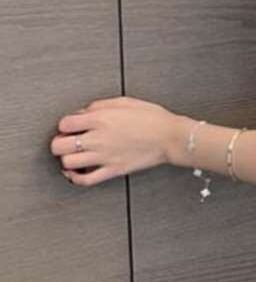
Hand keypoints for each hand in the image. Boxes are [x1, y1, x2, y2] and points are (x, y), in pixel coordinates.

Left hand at [50, 96, 180, 186]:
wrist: (171, 137)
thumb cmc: (153, 118)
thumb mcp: (124, 101)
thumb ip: (98, 105)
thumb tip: (83, 113)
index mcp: (101, 119)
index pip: (64, 124)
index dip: (66, 124)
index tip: (72, 126)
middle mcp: (98, 138)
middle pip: (59, 145)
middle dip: (60, 142)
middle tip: (68, 141)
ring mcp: (104, 156)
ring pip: (68, 162)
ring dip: (67, 158)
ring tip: (73, 155)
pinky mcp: (113, 170)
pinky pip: (85, 180)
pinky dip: (75, 178)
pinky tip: (76, 172)